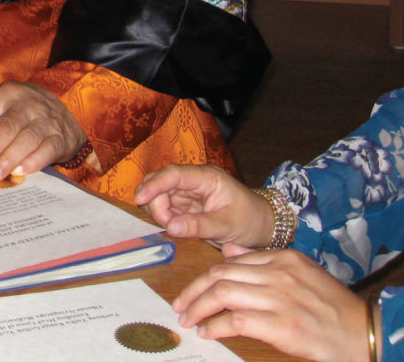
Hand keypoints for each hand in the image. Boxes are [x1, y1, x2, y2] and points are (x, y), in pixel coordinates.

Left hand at [0, 81, 86, 183]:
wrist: (62, 109)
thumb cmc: (20, 114)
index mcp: (4, 95)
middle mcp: (26, 104)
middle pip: (4, 128)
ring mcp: (46, 119)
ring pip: (26, 139)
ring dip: (7, 159)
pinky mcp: (62, 136)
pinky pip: (47, 148)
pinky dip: (34, 161)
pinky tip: (21, 172)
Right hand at [134, 164, 272, 249]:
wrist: (264, 225)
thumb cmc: (251, 221)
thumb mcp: (227, 226)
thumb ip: (199, 226)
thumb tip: (171, 227)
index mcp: (207, 178)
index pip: (173, 175)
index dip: (154, 185)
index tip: (139, 198)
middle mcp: (195, 180)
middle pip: (162, 183)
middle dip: (155, 202)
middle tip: (166, 225)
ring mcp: (190, 191)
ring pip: (161, 194)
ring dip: (159, 211)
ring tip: (174, 228)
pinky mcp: (188, 204)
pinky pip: (167, 206)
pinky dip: (165, 216)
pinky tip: (174, 227)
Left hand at [172, 249, 373, 361]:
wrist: (364, 333)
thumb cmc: (333, 307)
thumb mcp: (301, 272)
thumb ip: (263, 261)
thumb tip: (229, 251)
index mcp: (282, 258)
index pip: (230, 261)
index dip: (206, 276)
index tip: (192, 290)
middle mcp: (278, 273)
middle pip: (221, 274)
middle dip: (194, 290)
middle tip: (180, 305)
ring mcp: (280, 298)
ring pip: (224, 294)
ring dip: (199, 307)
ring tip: (188, 319)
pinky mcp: (282, 326)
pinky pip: (237, 320)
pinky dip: (216, 326)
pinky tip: (208, 332)